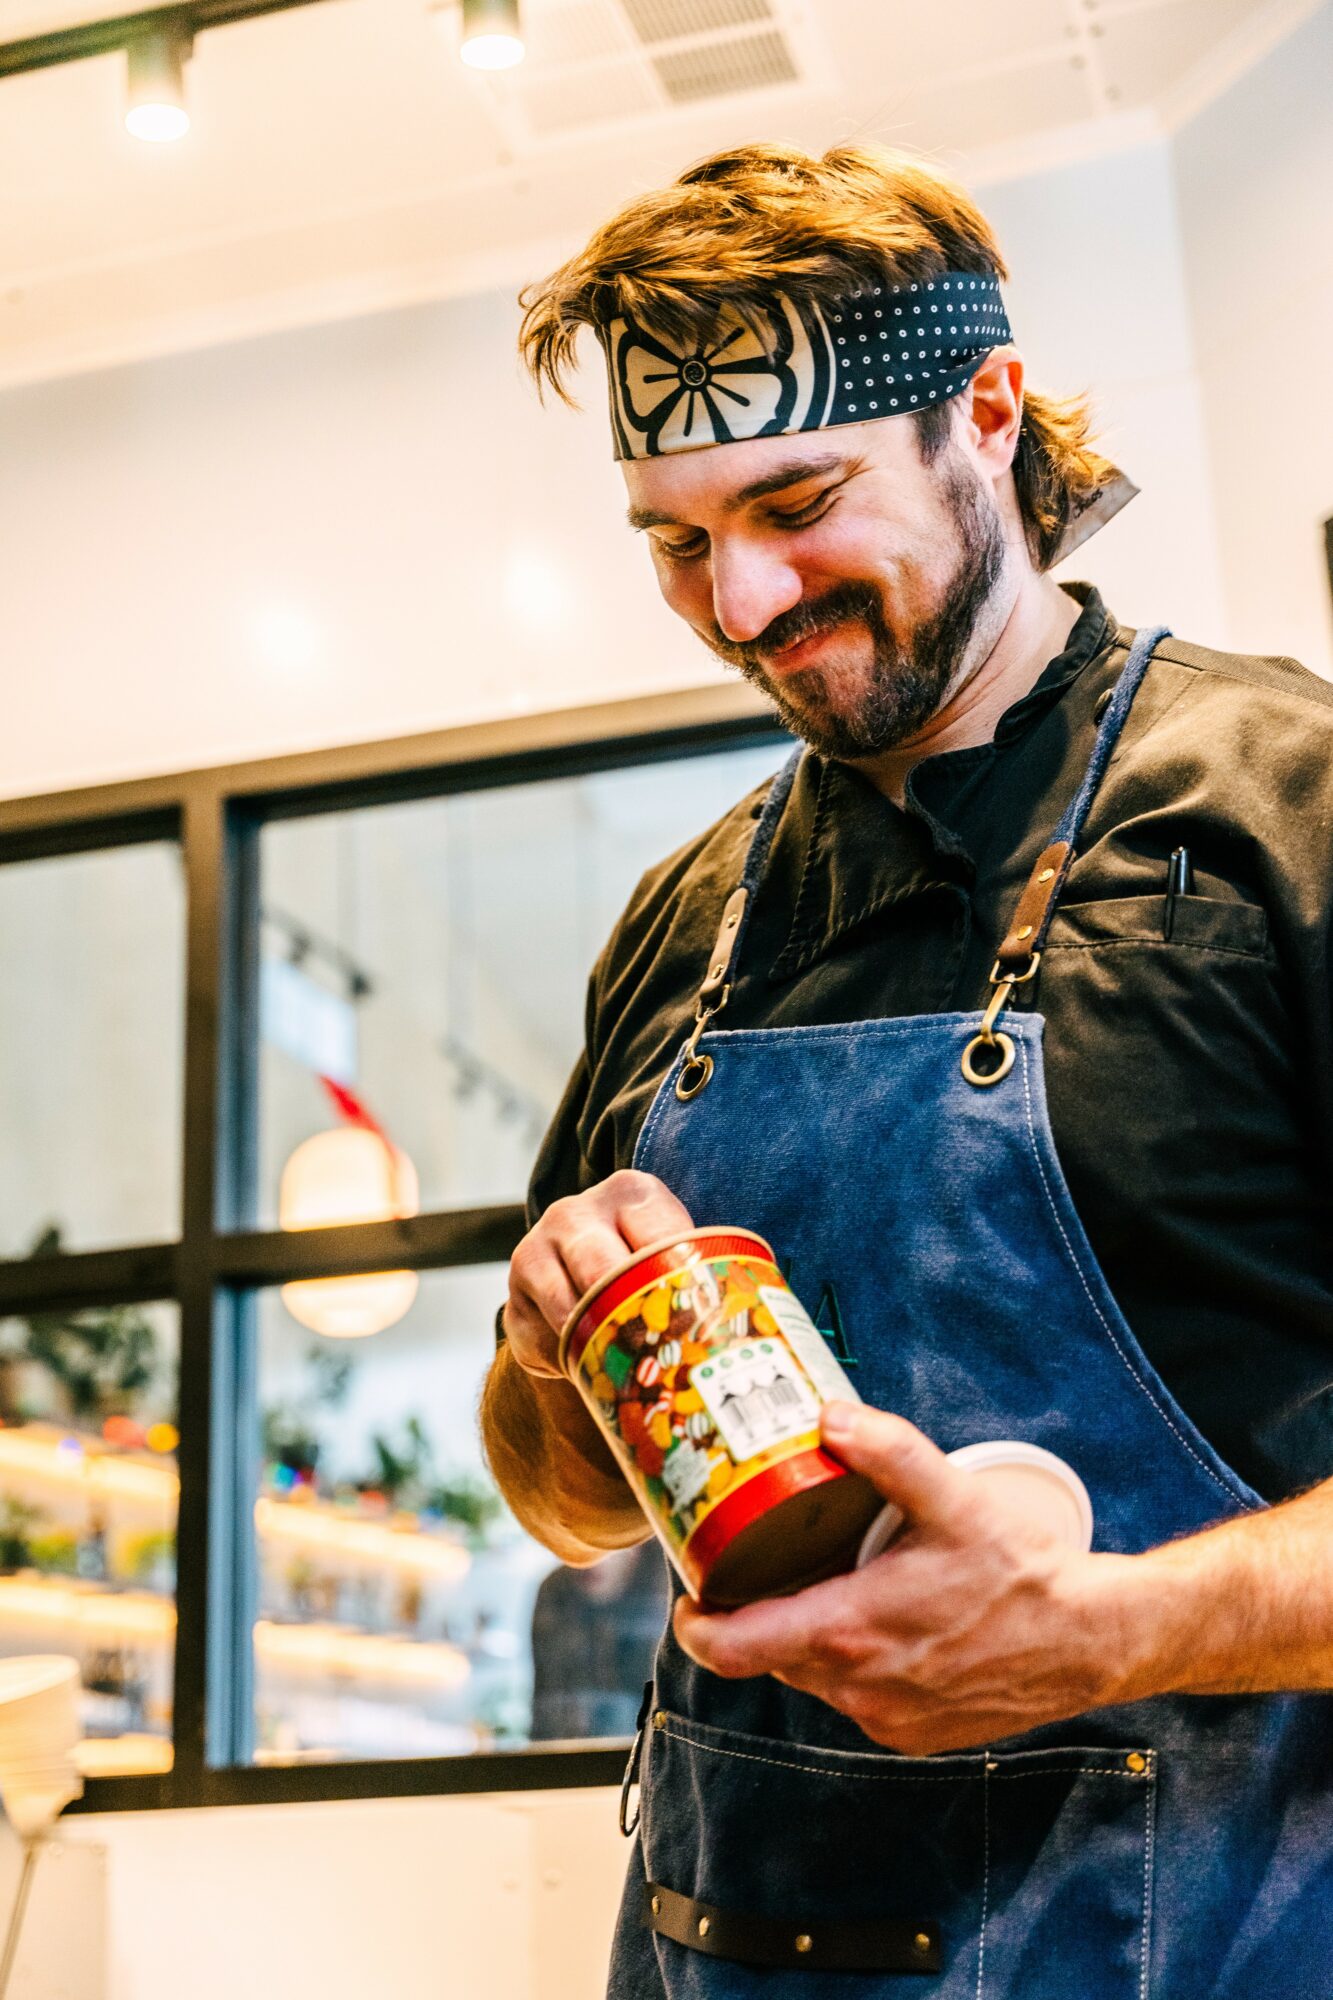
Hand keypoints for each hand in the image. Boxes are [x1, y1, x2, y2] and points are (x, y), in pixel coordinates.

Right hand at [504, 1171, 694, 1379]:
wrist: (582, 1278)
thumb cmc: (652, 1270)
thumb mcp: (680, 1255)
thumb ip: (710, 1270)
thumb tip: (777, 1318)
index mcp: (632, 1194)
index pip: (658, 1235)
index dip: (679, 1280)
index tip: (698, 1317)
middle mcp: (576, 1213)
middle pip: (602, 1269)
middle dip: (631, 1314)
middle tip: (661, 1350)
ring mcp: (536, 1251)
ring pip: (566, 1308)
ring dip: (597, 1343)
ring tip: (626, 1362)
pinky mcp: (514, 1297)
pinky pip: (539, 1340)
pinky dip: (565, 1361)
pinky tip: (585, 1363)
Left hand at [674, 1402, 1145, 1753]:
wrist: (1090, 1642)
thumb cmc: (1022, 1572)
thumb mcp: (955, 1498)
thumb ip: (889, 1454)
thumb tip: (828, 1417)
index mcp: (853, 1632)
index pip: (737, 1650)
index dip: (697, 1626)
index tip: (688, 1595)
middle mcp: (859, 1687)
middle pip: (770, 1654)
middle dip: (756, 1614)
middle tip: (759, 1563)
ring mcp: (884, 1719)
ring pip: (812, 1676)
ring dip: (807, 1636)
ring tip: (824, 1582)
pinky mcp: (910, 1734)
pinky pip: (853, 1697)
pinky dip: (851, 1663)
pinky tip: (876, 1622)